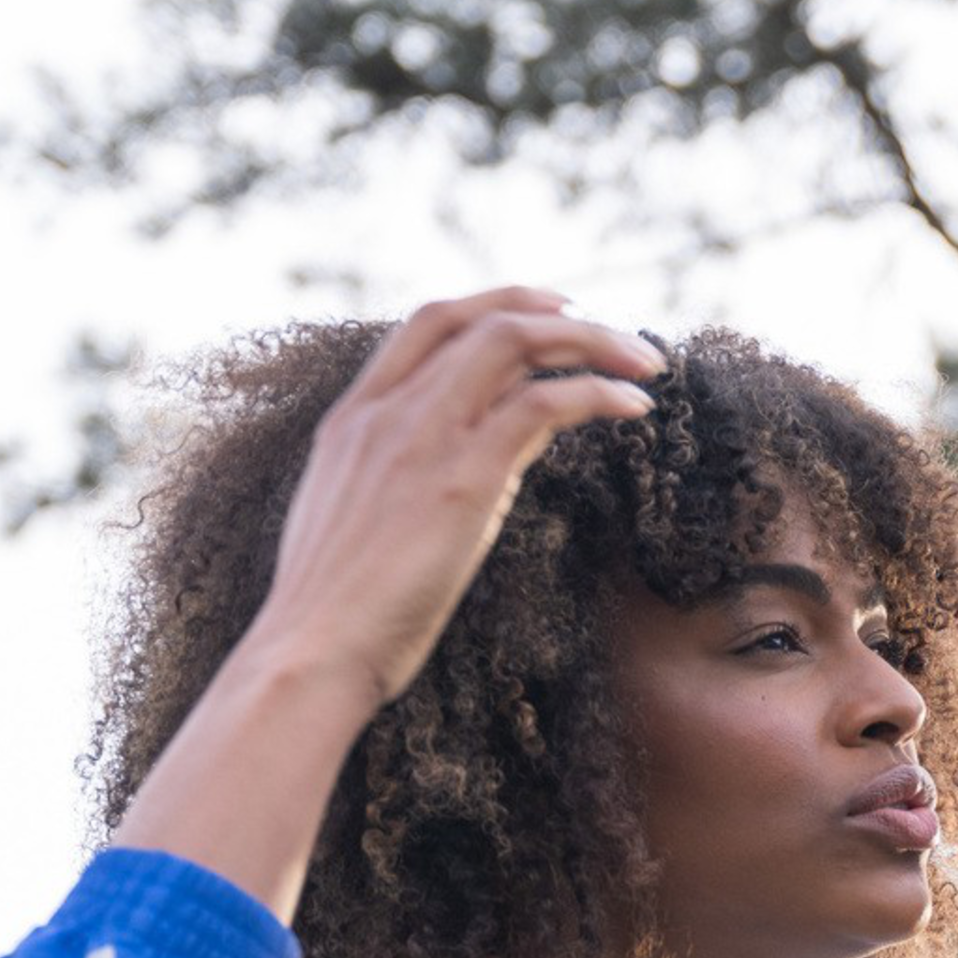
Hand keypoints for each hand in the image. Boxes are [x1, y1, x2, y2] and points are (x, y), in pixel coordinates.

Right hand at [242, 288, 662, 713]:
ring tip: (646, 366)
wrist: (310, 652)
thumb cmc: (338, 611)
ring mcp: (422, 438)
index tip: (553, 312)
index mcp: (353, 418)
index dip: (496, 305)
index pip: (428, 325)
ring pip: (513, 344)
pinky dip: (597, 393)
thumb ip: (418, 474)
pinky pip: (541, 405)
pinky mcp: (462, 479)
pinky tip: (636, 408)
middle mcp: (386, 412)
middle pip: (479, 321)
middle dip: (560, 317)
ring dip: (592, 343)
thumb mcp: (366, 521)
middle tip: (621, 336)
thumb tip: (492, 456)